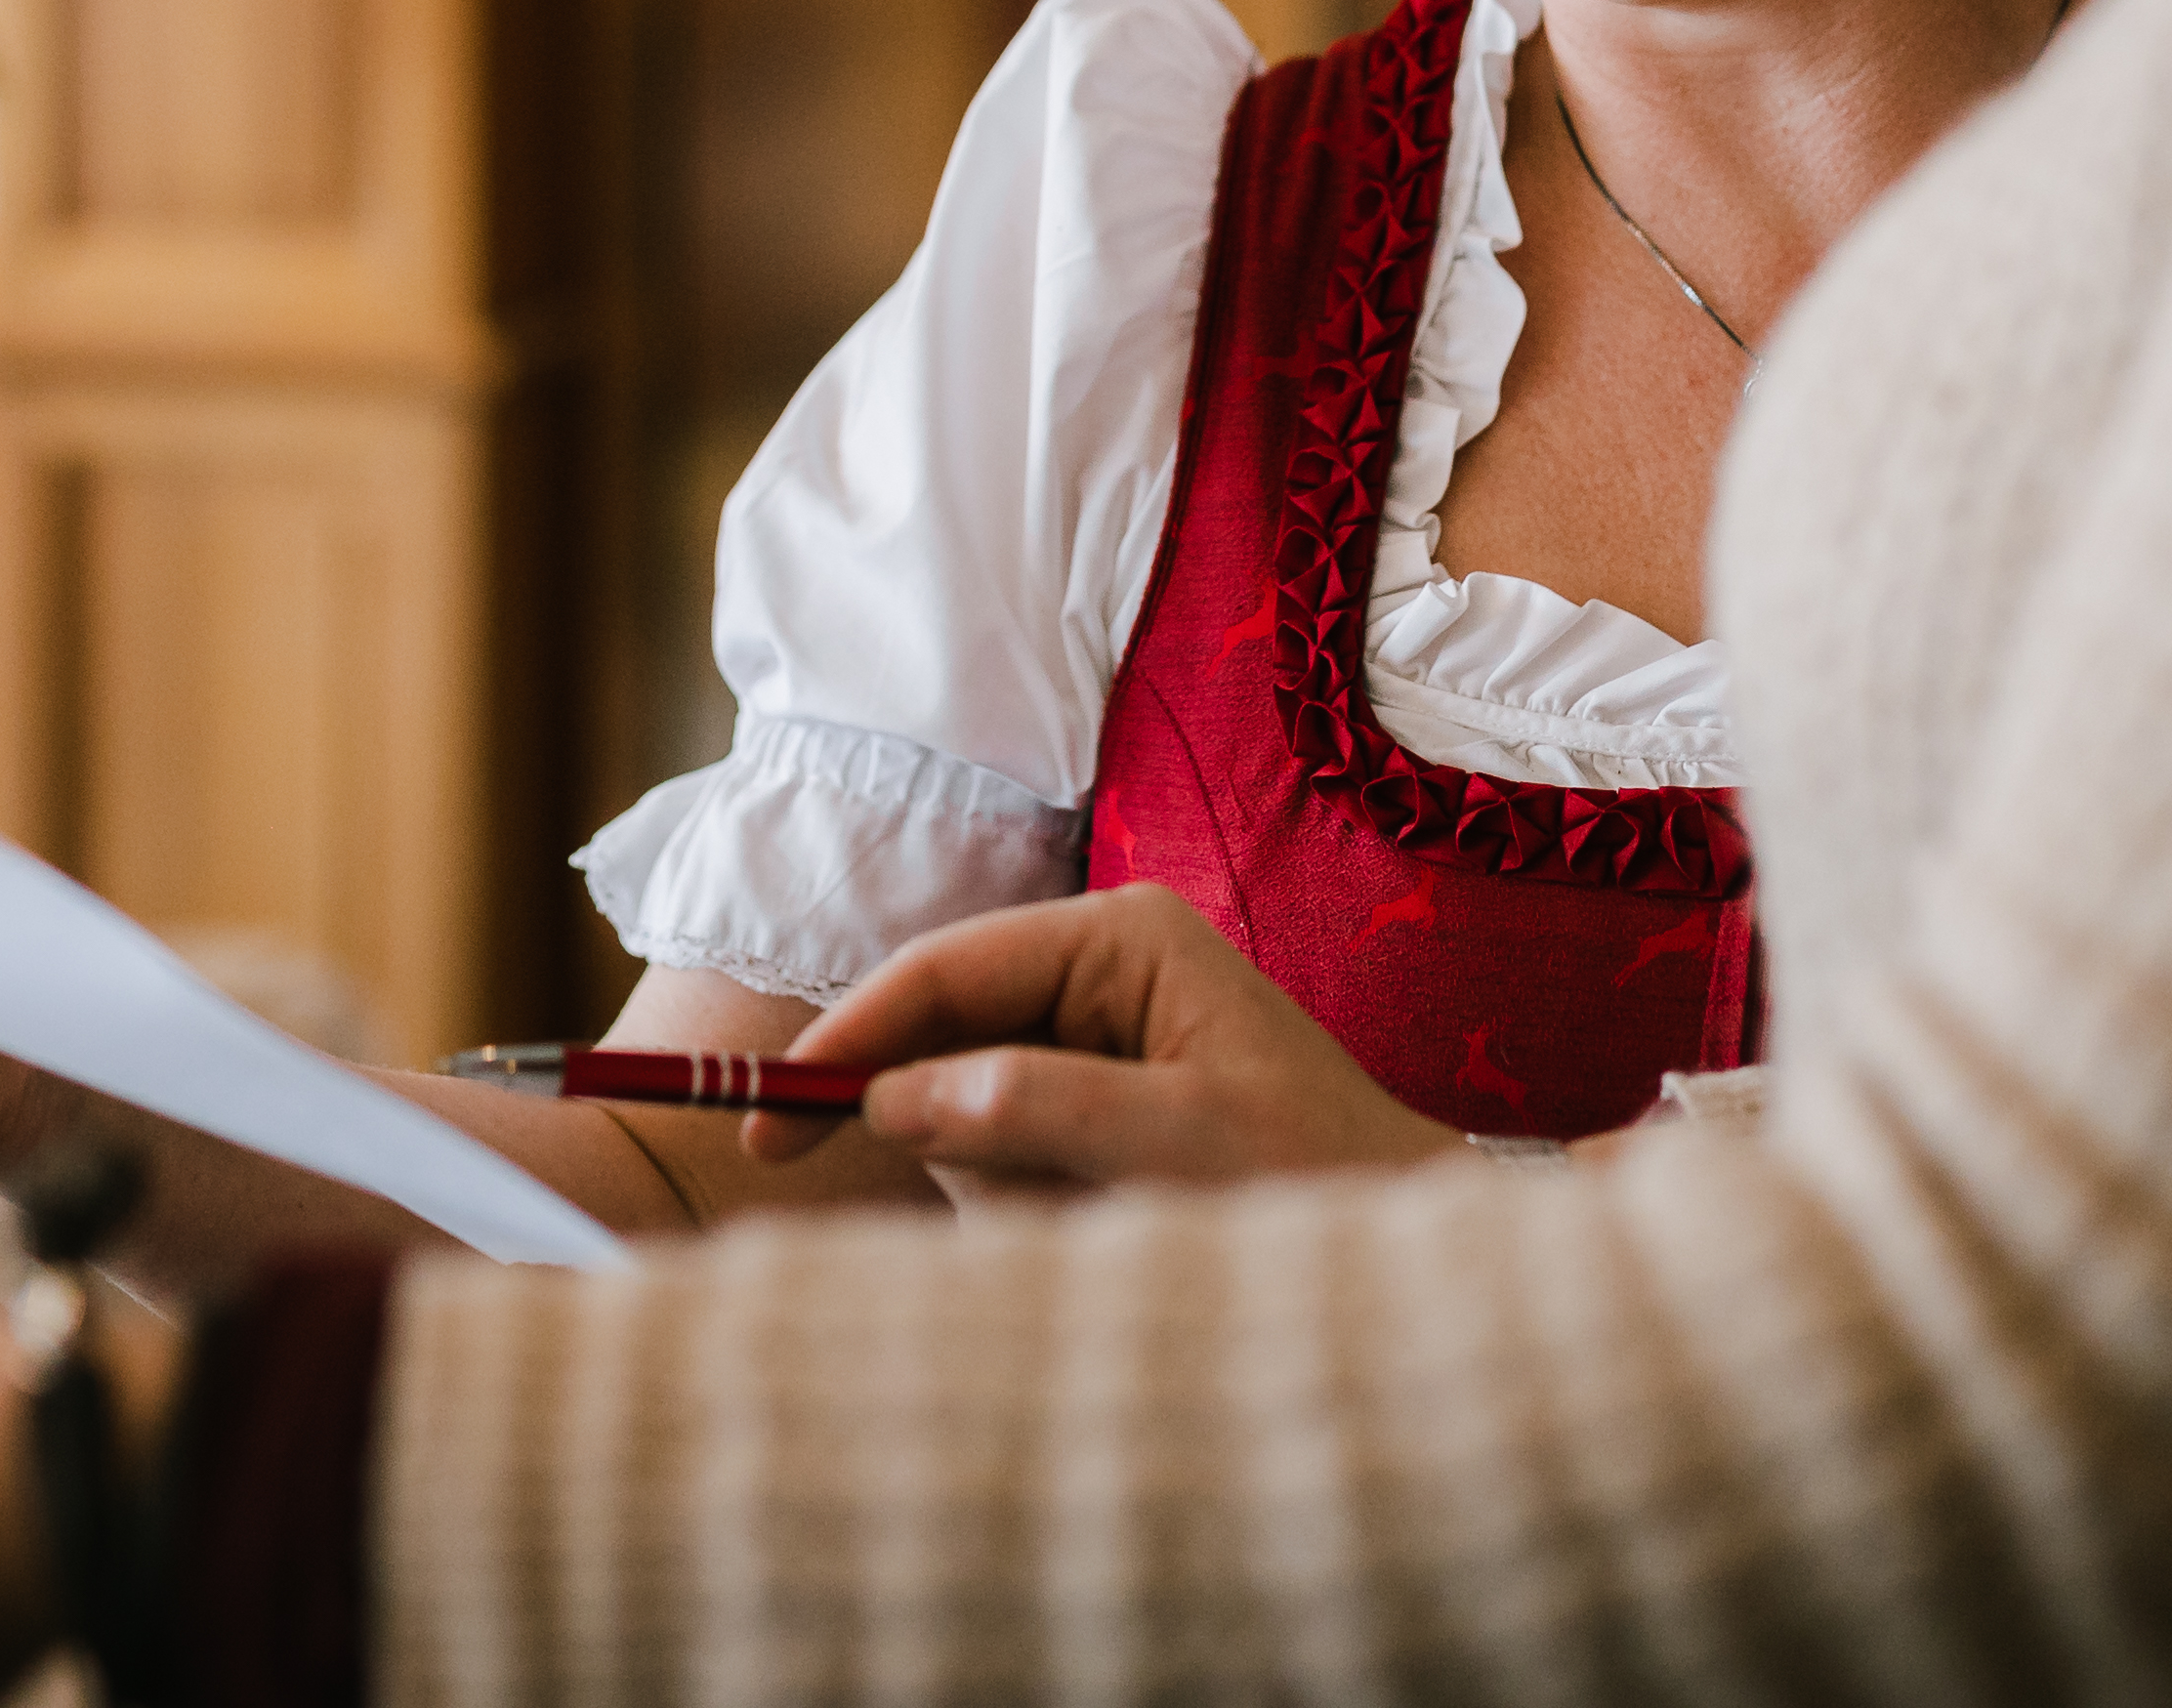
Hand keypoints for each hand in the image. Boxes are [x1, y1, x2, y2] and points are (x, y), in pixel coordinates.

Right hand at [768, 885, 1472, 1198]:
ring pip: (966, 1112)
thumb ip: (1035, 1108)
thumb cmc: (1312, 1172)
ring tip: (1106, 1219)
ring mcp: (1093, 1034)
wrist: (1400, 1235)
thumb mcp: (1175, 1142)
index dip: (848, 1041)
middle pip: (942, 1040)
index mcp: (1119, 936)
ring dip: (1008, 1188)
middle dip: (957, 1136)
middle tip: (1023, 1205)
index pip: (942, 971)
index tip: (770, 1121)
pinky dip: (1033, 1205)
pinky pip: (1009, 1154)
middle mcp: (1097, 967)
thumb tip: (895, 1099)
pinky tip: (1106, 1224)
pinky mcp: (1095, 1102)